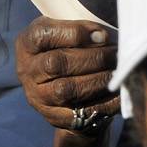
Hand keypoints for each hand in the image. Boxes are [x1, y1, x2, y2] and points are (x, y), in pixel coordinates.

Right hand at [16, 16, 119, 132]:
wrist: (66, 91)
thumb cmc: (70, 50)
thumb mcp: (67, 33)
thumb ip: (81, 29)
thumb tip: (104, 36)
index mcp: (27, 44)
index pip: (42, 35)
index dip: (74, 33)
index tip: (101, 35)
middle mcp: (27, 71)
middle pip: (56, 63)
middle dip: (92, 58)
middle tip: (117, 54)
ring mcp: (37, 96)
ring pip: (66, 90)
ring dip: (98, 79)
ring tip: (118, 71)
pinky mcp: (53, 117)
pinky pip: (79, 113)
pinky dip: (103, 102)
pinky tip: (119, 92)